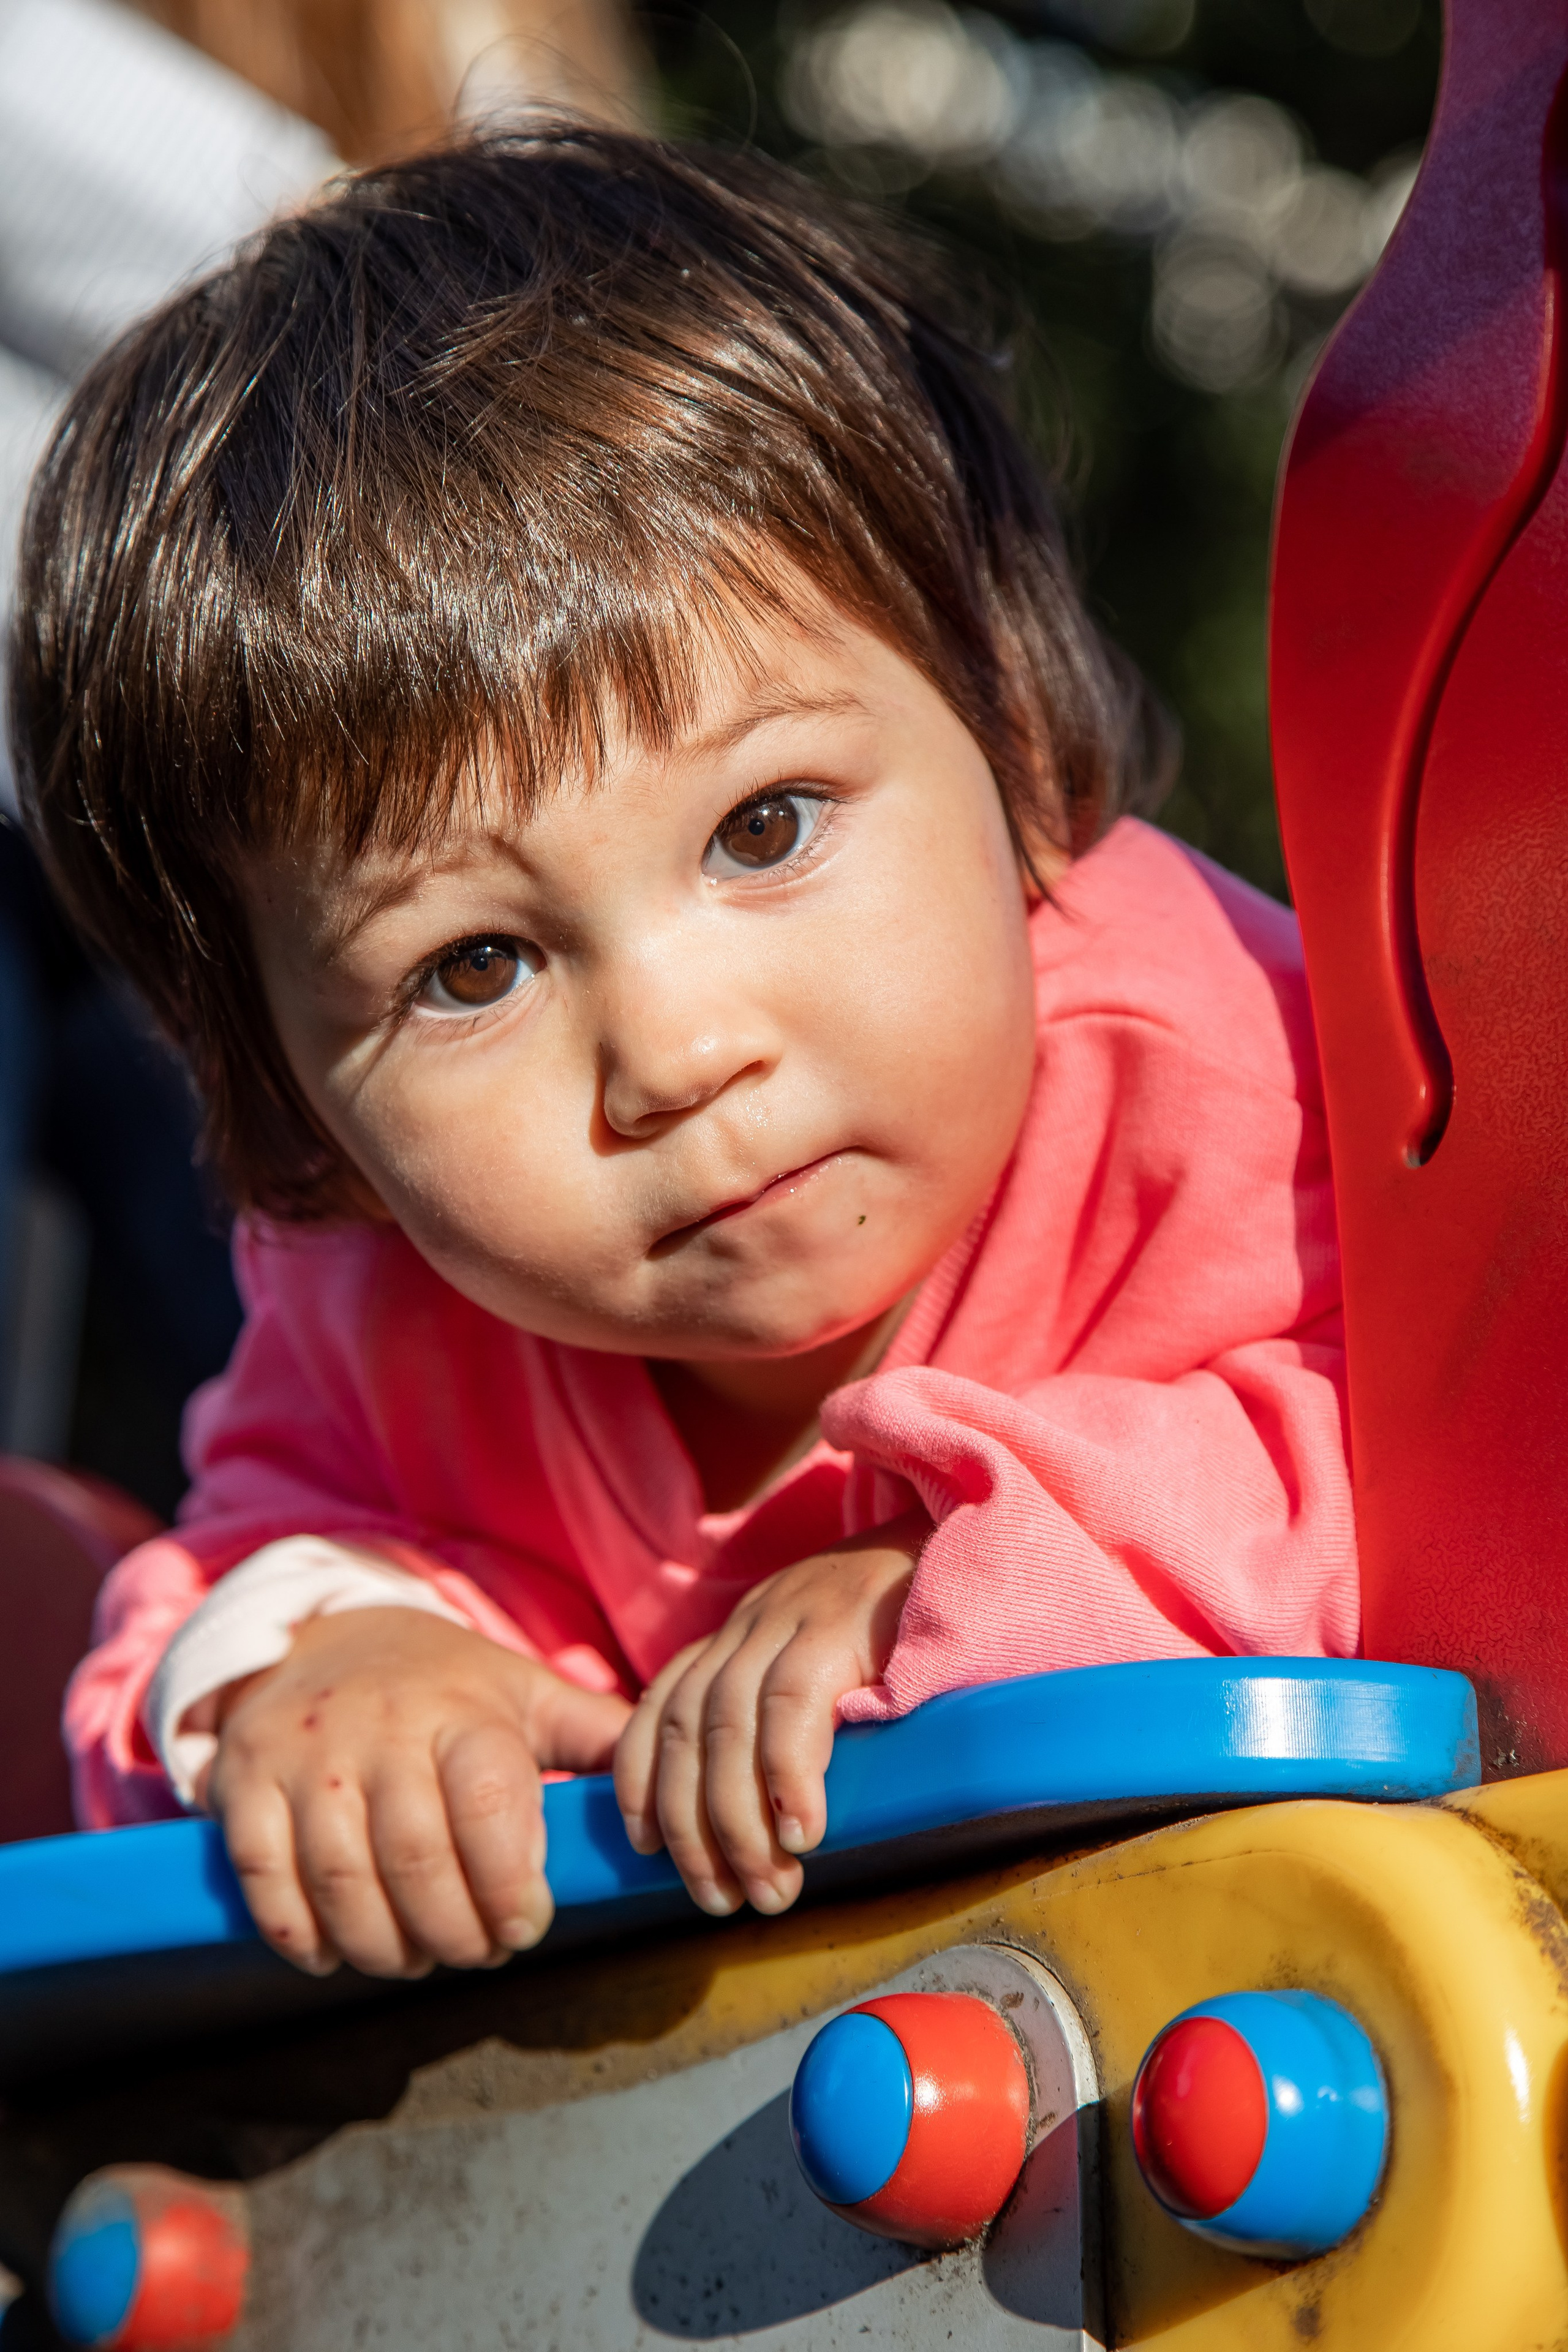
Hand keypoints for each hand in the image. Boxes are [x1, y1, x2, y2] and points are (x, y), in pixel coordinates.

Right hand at [202, 1609, 630, 1978]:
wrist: (317, 1635)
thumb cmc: (439, 1683)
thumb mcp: (522, 1691)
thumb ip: (594, 1738)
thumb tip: (670, 1787)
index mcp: (461, 1713)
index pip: (489, 1808)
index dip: (512, 1888)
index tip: (525, 1925)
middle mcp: (380, 1731)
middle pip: (416, 1861)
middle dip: (454, 1934)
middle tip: (475, 1952)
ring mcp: (305, 1757)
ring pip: (341, 1881)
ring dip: (383, 1947)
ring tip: (413, 1958)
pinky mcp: (243, 1782)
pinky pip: (264, 1878)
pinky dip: (297, 1935)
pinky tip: (332, 1954)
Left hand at [613, 1512, 923, 1918]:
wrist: (973, 1540)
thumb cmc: (910, 1624)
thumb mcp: (832, 1663)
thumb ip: (788, 1715)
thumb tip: (764, 1820)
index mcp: (744, 1631)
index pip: (663, 1704)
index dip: (639, 1777)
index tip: (643, 1846)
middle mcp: (754, 1619)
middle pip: (689, 1728)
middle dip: (692, 1828)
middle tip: (719, 1901)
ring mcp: (793, 1614)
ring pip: (728, 1725)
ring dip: (737, 1822)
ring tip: (768, 1888)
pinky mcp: (840, 1620)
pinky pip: (792, 1703)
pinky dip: (787, 1775)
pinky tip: (803, 1832)